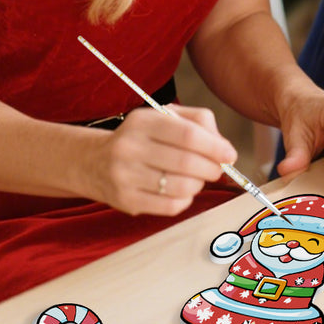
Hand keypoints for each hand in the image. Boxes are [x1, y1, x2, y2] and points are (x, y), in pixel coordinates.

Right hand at [90, 104, 236, 215]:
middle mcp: (130, 147)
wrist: (93, 162)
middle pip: (186, 162)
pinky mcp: (126, 201)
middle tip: (217, 169)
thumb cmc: (142, 138)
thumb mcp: (164, 117)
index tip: (229, 154)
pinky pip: (170, 206)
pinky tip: (182, 191)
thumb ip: (198, 122)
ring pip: (181, 186)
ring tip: (197, 178)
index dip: (215, 146)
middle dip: (211, 168)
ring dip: (199, 184)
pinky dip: (185, 200)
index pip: (188, 134)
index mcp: (142, 121)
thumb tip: (224, 147)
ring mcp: (125, 176)